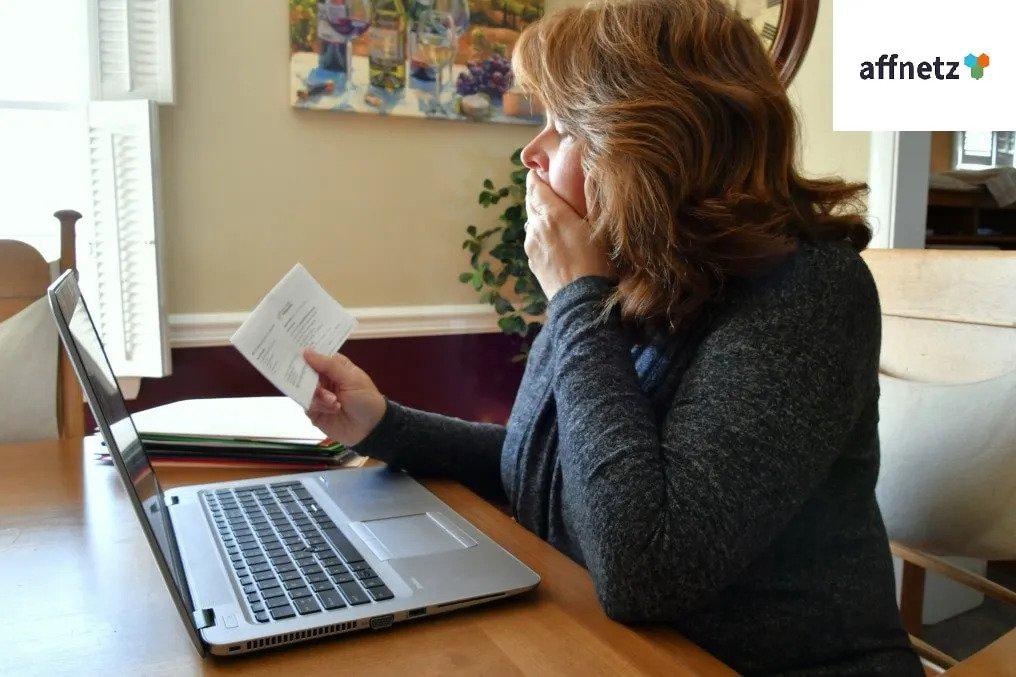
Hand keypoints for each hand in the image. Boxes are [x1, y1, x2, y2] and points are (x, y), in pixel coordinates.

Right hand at [302, 349, 386, 446]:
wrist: (370, 429)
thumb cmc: (366, 399)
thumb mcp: (351, 379)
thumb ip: (329, 365)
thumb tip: (306, 351)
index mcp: (334, 366)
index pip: (315, 355)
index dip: (306, 353)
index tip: (295, 352)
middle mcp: (323, 379)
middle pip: (305, 372)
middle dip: (311, 380)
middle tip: (320, 387)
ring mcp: (317, 395)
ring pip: (304, 390)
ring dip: (319, 396)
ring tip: (335, 403)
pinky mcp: (314, 411)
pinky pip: (307, 405)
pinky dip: (319, 407)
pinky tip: (333, 410)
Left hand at [524, 172, 613, 299]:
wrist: (582, 301)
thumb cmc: (598, 263)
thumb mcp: (599, 228)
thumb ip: (590, 202)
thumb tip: (589, 179)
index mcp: (553, 214)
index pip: (535, 187)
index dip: (536, 177)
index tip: (539, 171)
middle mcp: (536, 227)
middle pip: (530, 202)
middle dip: (536, 193)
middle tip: (545, 187)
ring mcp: (531, 246)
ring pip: (530, 222)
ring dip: (538, 215)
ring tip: (551, 214)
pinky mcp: (532, 262)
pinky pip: (533, 241)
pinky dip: (539, 234)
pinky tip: (552, 240)